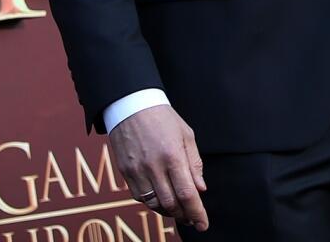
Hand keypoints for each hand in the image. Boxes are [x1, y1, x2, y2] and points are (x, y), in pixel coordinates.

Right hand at [109, 104, 208, 230]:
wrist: (131, 105)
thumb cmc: (163, 118)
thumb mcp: (186, 134)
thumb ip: (194, 163)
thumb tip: (200, 189)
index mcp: (173, 155)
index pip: (187, 194)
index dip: (197, 213)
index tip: (203, 225)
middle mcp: (154, 166)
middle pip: (171, 204)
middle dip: (184, 216)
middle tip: (192, 218)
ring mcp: (137, 171)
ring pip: (154, 204)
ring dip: (168, 212)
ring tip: (178, 210)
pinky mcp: (125, 172)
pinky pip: (139, 197)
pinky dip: (152, 203)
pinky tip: (160, 198)